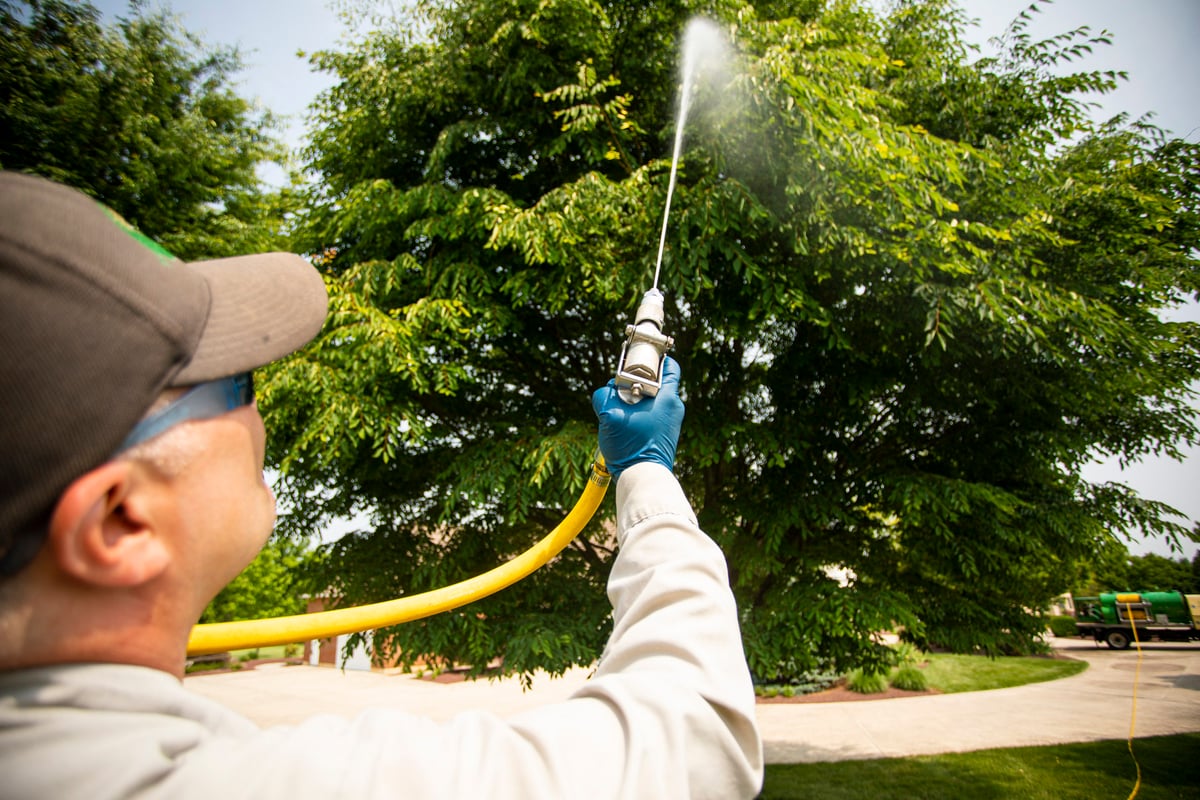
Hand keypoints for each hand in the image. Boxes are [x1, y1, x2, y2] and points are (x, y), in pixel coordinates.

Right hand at [591, 356, 684, 480]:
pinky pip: (647, 415)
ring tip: (618, 415)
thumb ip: (606, 395)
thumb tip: (610, 390)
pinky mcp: (663, 434)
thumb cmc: (631, 446)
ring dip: (631, 401)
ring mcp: (669, 422)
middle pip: (653, 381)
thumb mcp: (610, 415)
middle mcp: (673, 407)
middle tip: (618, 392)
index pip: (668, 364)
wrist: (643, 477)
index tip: (635, 358)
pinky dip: (634, 415)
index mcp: (667, 397)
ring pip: (647, 399)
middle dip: (632, 383)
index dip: (652, 357)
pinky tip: (622, 427)